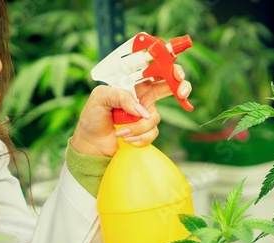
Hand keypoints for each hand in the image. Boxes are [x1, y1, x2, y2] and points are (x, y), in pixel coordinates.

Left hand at [70, 65, 191, 156]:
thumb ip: (121, 96)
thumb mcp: (100, 97)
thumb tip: (141, 110)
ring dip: (138, 126)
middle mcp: (143, 96)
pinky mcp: (147, 130)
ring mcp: (146, 114)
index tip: (176, 74)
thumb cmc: (93, 116)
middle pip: (171, 87)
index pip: (156, 70)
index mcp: (134, 82)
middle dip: (181, 87)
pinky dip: (138, 137)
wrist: (91, 143)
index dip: (169, 69)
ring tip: (120, 131)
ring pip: (155, 117)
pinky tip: (125, 138)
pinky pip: (152, 133)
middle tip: (182, 93)